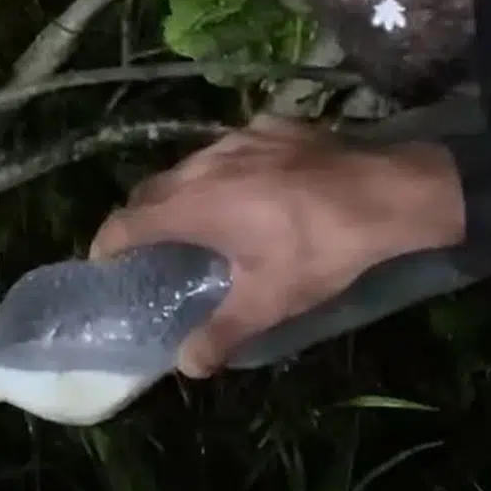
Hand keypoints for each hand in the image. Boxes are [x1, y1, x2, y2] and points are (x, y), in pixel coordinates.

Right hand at [89, 118, 464, 376]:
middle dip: (142, 219)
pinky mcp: (269, 126)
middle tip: (152, 251)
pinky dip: (226, 171)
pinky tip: (252, 190)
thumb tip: (187, 365)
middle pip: (151, 189)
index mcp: (191, 206)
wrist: (385, 191)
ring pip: (191, 166)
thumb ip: (222, 332)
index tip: (105, 264)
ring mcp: (237, 138)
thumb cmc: (318, 249)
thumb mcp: (270, 301)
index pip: (126, 221)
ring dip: (183, 193)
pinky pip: (231, 149)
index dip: (107, 244)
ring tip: (199, 220)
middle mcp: (203, 165)